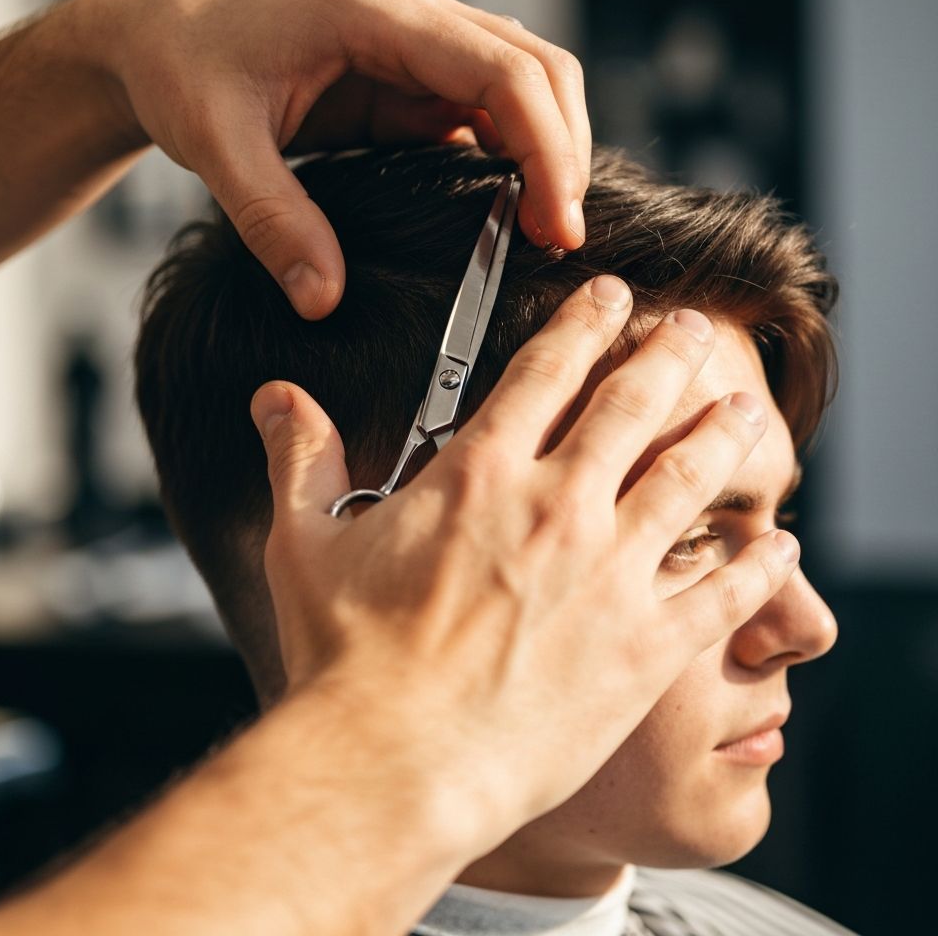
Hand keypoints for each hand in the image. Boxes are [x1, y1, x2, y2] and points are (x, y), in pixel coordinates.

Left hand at [93, 0, 590, 316]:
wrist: (160, 34)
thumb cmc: (184, 63)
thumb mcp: (218, 144)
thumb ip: (273, 221)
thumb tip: (322, 299)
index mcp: (378, 15)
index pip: (503, 72)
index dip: (547, 148)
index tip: (558, 225)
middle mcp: (413, 20)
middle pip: (538, 70)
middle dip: (565, 153)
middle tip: (562, 238)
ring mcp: (417, 48)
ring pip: (524, 86)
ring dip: (547, 152)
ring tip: (544, 230)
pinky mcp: (408, 81)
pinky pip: (484, 110)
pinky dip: (511, 155)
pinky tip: (505, 208)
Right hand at [249, 278, 799, 853]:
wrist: (395, 763)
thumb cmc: (348, 660)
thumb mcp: (305, 541)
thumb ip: (300, 458)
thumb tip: (275, 398)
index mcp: (480, 474)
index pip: (546, 369)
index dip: (583, 320)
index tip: (609, 293)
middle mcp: (556, 507)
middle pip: (632, 404)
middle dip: (667, 355)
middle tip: (694, 330)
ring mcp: (610, 575)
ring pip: (689, 478)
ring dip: (722, 435)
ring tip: (745, 409)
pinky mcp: (643, 647)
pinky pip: (722, 591)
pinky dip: (760, 564)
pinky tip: (781, 546)